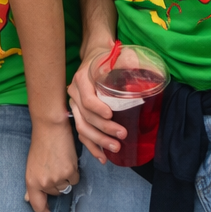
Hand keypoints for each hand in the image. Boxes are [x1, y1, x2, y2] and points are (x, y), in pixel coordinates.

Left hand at [25, 118, 79, 211]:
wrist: (50, 127)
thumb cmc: (40, 144)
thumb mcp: (31, 165)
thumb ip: (33, 183)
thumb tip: (29, 199)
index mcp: (31, 181)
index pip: (37, 205)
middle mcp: (43, 183)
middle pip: (55, 193)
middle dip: (55, 184)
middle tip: (53, 167)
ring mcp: (57, 178)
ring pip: (65, 187)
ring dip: (64, 178)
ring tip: (59, 161)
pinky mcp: (70, 172)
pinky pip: (74, 179)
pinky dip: (73, 172)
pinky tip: (67, 159)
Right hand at [67, 44, 125, 164]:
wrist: (95, 55)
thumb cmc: (107, 57)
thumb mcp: (116, 54)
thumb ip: (126, 60)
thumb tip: (136, 67)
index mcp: (82, 79)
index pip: (87, 99)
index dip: (98, 109)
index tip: (111, 115)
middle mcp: (75, 93)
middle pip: (85, 116)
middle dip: (103, 129)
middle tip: (121, 136)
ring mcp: (74, 104)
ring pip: (82, 127)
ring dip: (98, 141)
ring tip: (115, 148)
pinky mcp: (78, 114)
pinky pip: (81, 133)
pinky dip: (91, 146)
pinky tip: (102, 157)